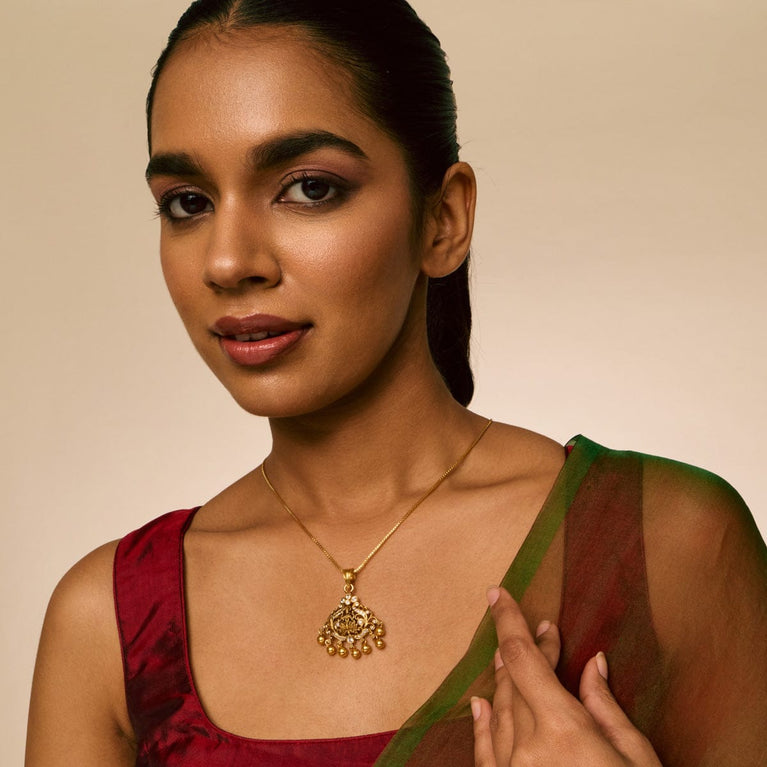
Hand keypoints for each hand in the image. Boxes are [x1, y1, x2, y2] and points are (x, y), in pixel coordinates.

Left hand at [472, 587, 661, 765]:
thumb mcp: (637, 759)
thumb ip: (607, 706)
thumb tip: (594, 662)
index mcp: (563, 730)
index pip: (523, 657)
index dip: (508, 620)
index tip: (498, 593)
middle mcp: (528, 747)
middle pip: (514, 679)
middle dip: (527, 649)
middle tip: (545, 630)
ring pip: (499, 709)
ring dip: (506, 678)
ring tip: (513, 655)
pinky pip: (485, 750)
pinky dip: (482, 722)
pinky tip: (482, 703)